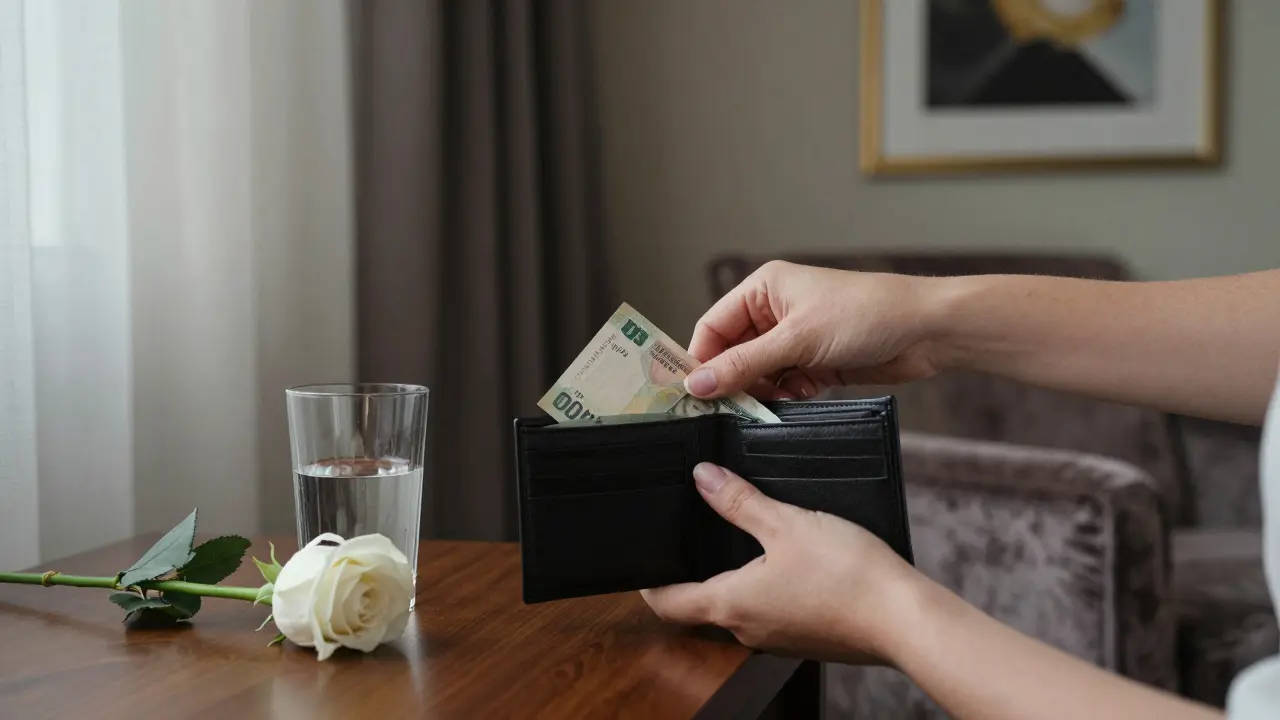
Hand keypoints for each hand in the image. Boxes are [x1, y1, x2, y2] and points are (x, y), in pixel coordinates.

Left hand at [640, 463, 925, 664]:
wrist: (906, 619)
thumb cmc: (847, 574)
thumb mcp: (786, 524)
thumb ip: (739, 500)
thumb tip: (701, 477)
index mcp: (731, 603)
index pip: (668, 602)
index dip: (649, 582)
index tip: (641, 561)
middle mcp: (747, 629)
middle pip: (703, 602)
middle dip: (694, 571)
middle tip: (691, 533)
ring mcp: (778, 637)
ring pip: (741, 605)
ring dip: (735, 575)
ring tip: (739, 535)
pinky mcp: (807, 636)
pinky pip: (774, 610)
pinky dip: (768, 585)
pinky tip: (787, 559)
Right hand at [686, 260, 949, 400]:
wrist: (925, 331)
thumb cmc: (865, 314)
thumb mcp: (797, 340)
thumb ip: (744, 364)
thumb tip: (697, 384)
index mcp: (763, 289)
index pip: (712, 326)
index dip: (700, 359)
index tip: (691, 394)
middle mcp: (775, 311)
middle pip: (733, 354)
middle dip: (733, 380)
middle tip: (729, 408)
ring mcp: (796, 338)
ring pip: (758, 374)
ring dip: (762, 391)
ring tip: (774, 401)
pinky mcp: (815, 362)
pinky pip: (784, 385)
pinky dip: (786, 395)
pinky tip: (801, 395)